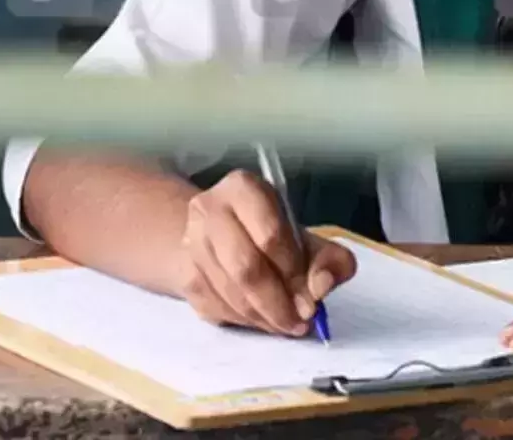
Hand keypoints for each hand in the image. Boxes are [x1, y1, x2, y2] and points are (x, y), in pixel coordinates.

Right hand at [175, 170, 356, 335]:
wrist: (221, 235)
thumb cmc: (271, 232)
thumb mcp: (308, 236)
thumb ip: (328, 259)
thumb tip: (321, 286)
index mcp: (243, 189)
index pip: (270, 235)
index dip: (294, 272)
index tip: (312, 298)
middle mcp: (209, 211)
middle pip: (246, 268)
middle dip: (278, 304)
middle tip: (301, 322)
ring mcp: (191, 244)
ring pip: (230, 293)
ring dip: (263, 317)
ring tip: (288, 324)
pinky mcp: (185, 276)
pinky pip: (216, 308)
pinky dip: (245, 322)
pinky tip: (264, 321)